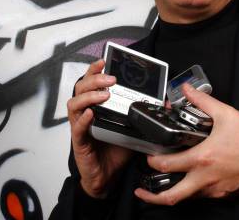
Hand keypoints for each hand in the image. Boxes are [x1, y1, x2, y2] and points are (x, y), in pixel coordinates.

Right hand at [67, 59, 132, 197]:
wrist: (107, 177)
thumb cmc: (116, 151)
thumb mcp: (134, 128)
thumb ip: (145, 115)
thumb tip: (164, 104)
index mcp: (97, 107)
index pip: (91, 82)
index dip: (94, 70)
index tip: (103, 61)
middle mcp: (86, 113)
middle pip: (81, 88)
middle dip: (95, 80)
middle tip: (110, 79)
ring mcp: (81, 127)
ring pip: (74, 105)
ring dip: (88, 96)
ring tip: (103, 95)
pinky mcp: (80, 142)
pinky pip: (77, 128)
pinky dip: (83, 120)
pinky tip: (91, 114)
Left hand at [134, 84, 238, 204]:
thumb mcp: (226, 114)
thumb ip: (203, 101)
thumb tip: (188, 90)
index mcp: (202, 158)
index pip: (167, 165)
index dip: (152, 161)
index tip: (149, 157)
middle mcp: (204, 178)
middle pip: (170, 196)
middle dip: (151, 196)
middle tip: (142, 189)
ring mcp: (213, 189)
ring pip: (186, 198)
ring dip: (173, 192)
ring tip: (164, 185)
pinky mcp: (223, 194)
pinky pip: (202, 196)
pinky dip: (193, 190)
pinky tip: (192, 180)